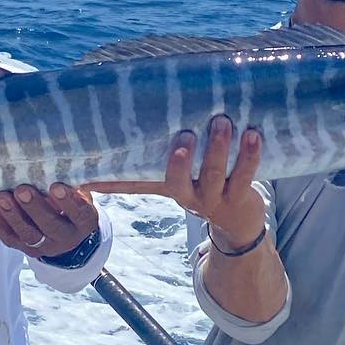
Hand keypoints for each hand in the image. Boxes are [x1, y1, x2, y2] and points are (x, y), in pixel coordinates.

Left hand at [0, 184, 99, 259]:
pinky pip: (10, 239)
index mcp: (83, 223)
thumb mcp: (82, 192)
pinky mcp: (24, 248)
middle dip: (35, 208)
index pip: (79, 213)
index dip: (68, 202)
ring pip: (29, 235)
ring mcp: (44, 246)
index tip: (56, 186)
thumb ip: (81, 181)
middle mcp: (66, 237)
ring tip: (2, 197)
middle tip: (22, 190)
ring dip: (14, 216)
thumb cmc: (71, 201)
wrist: (65, 231)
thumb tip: (80, 158)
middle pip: (50, 226)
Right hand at [92, 116, 265, 246]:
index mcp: (168, 189)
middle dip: (180, 160)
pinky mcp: (239, 196)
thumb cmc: (204, 188)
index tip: (92, 175)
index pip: (135, 185)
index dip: (113, 182)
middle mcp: (187, 196)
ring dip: (218, 147)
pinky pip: (244, 176)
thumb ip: (151, 167)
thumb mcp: (177, 180)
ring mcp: (213, 198)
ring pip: (212, 174)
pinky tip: (252, 134)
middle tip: (186, 134)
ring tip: (222, 122)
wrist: (239, 223)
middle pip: (178, 181)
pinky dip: (249, 155)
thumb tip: (118, 148)